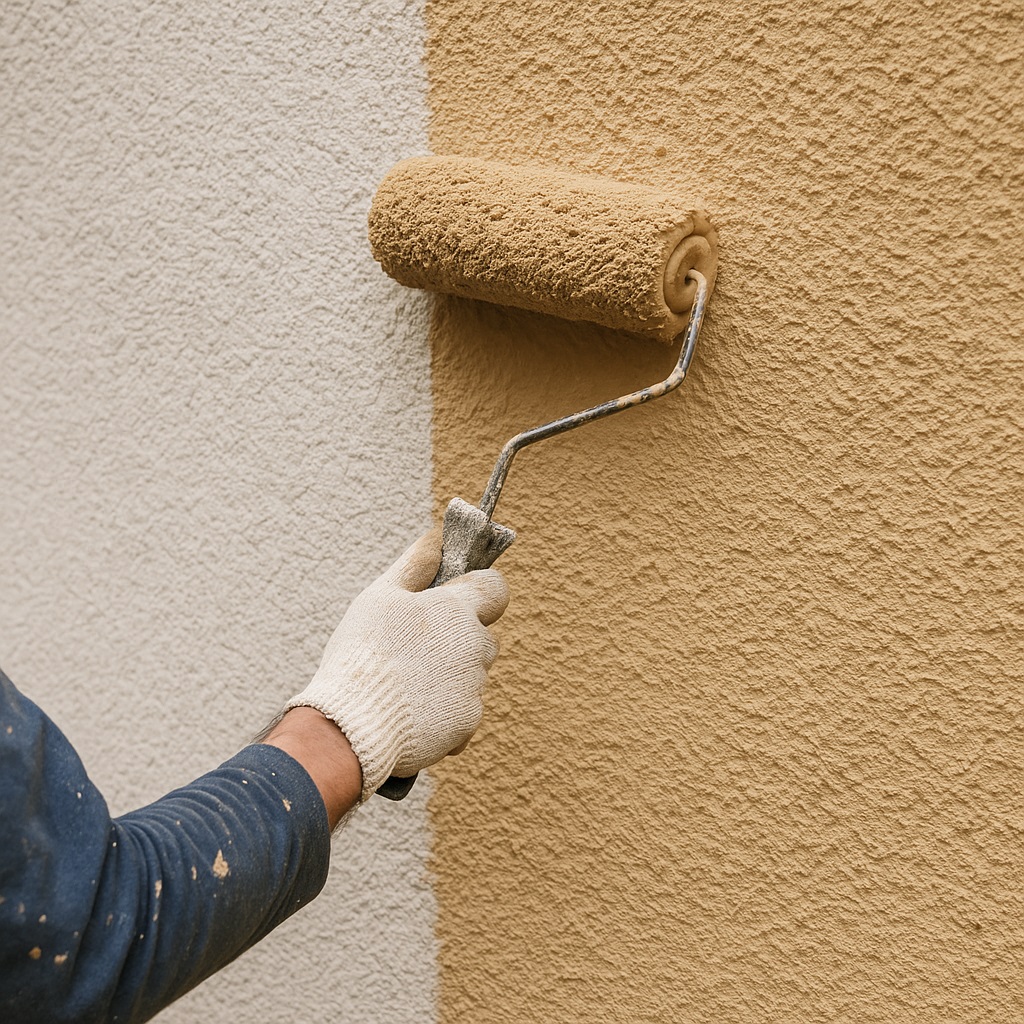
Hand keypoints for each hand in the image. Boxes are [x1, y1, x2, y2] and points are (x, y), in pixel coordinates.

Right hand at [286, 529, 509, 801]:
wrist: (353, 726)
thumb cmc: (362, 654)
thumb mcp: (380, 597)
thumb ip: (416, 564)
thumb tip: (438, 538)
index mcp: (457, 609)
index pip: (495, 588)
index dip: (478, 590)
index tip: (454, 598)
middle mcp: (475, 644)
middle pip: (481, 634)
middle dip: (457, 637)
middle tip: (413, 648)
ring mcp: (475, 685)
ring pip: (471, 672)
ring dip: (449, 673)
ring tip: (405, 682)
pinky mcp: (468, 720)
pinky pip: (463, 708)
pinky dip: (444, 709)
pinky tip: (410, 711)